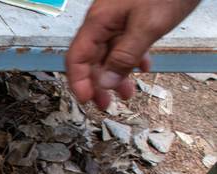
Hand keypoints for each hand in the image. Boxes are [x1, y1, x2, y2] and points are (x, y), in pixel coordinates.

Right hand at [66, 0, 199, 107]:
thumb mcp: (147, 26)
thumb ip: (124, 56)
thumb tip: (103, 83)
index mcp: (99, 22)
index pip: (77, 57)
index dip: (79, 81)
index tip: (86, 101)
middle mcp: (104, 21)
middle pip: (92, 58)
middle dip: (97, 84)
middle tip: (105, 105)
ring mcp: (119, 19)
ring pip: (110, 53)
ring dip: (116, 75)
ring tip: (127, 93)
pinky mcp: (134, 18)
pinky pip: (126, 44)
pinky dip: (131, 60)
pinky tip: (142, 68)